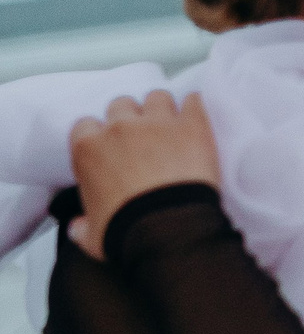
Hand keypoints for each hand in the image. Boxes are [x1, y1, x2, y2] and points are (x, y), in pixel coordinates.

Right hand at [66, 91, 220, 259]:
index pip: (85, 125)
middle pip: (121, 105)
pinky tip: (196, 115)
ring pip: (156, 98)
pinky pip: (193, 101)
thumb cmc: (126, 232)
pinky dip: (195, 106)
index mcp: (88, 148)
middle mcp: (119, 128)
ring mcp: (157, 122)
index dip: (98, 134)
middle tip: (142, 136)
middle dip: (129, 117)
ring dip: (161, 109)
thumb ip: (80, 225)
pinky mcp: (192, 125)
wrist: (169, 228)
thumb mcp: (91, 235)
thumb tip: (77, 226)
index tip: (110, 146)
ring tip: (171, 125)